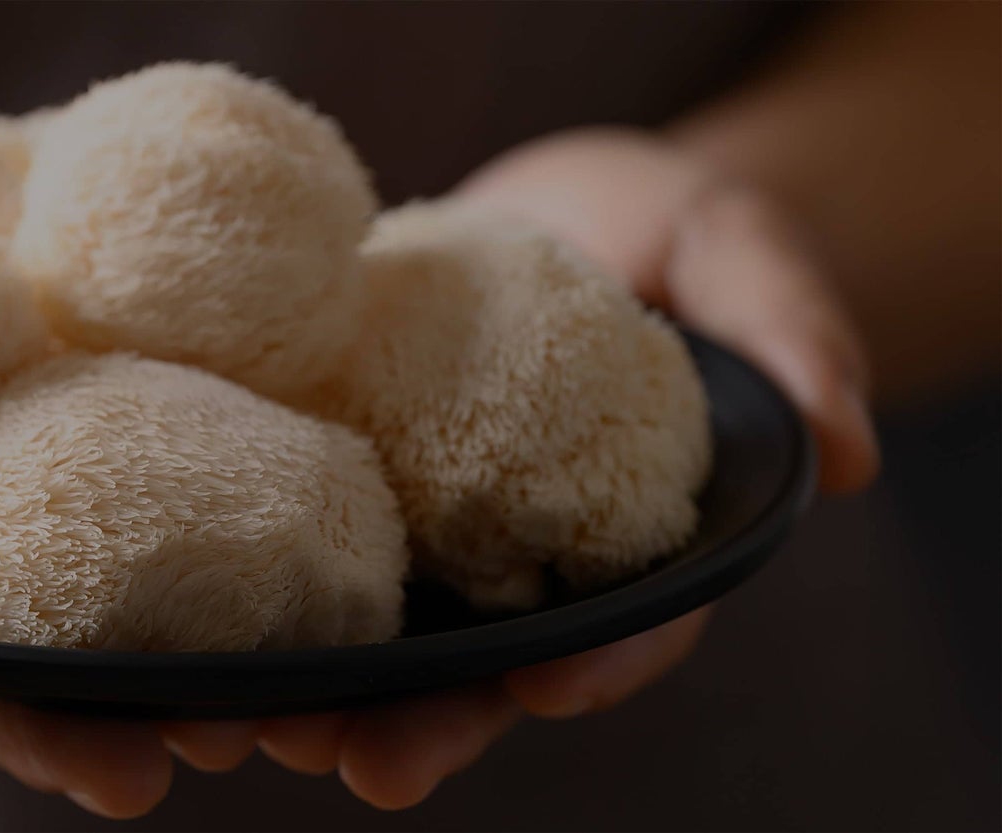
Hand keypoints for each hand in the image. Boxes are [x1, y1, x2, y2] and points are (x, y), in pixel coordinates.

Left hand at [224, 127, 881, 809]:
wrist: (542, 206)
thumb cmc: (659, 228)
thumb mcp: (730, 245)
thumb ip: (787, 328)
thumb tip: (846, 445)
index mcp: (631, 537)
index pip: (629, 624)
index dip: (594, 662)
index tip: (546, 689)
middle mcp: (522, 562)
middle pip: (484, 669)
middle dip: (429, 724)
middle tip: (370, 763)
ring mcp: (423, 537)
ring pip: (376, 644)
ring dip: (315, 698)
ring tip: (252, 737)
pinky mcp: (336, 491)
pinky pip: (289, 558)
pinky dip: (241, 605)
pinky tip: (181, 648)